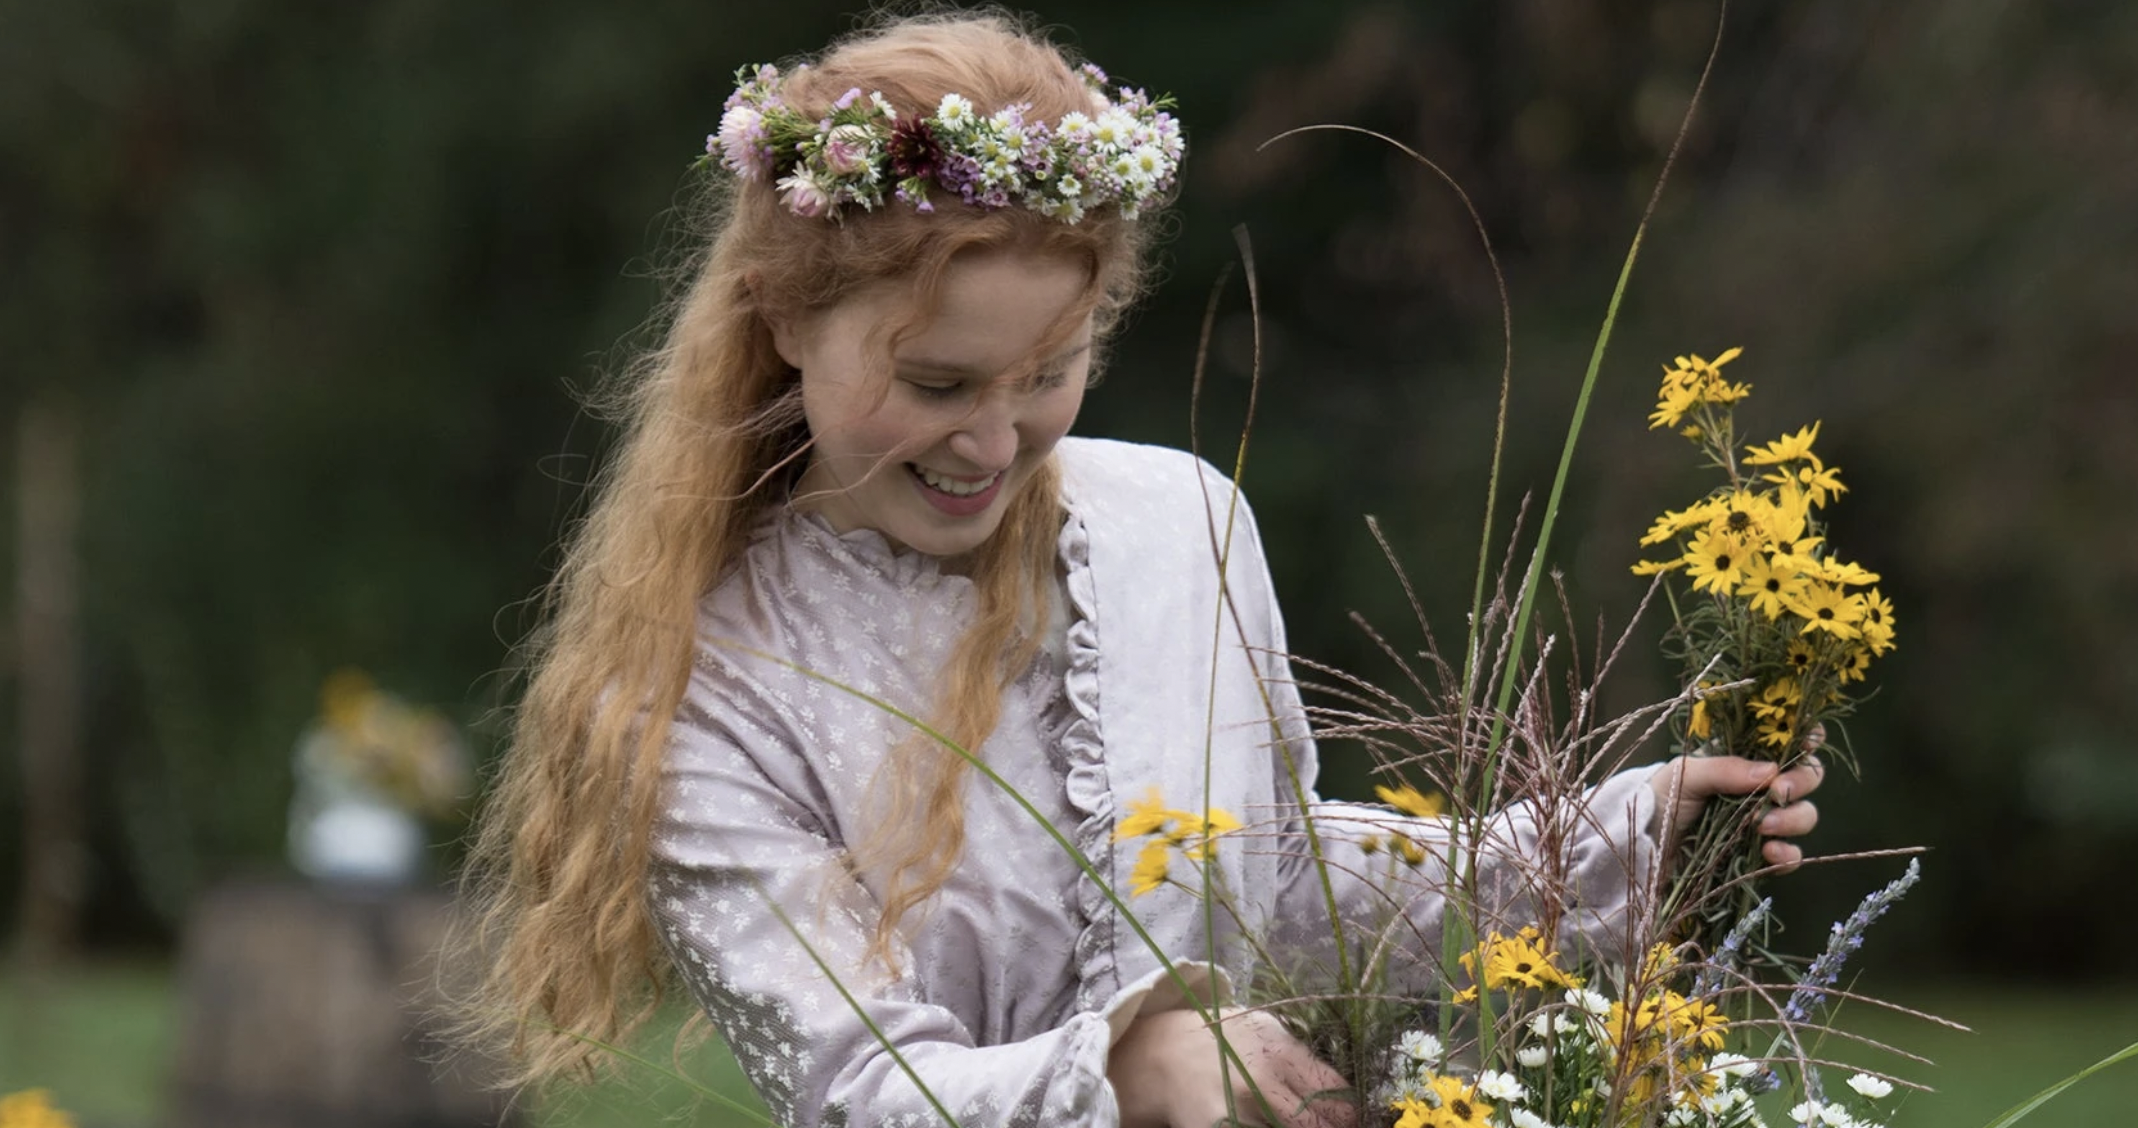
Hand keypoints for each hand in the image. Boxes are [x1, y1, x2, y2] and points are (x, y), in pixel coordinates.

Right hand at [1110, 1006, 1355, 1127]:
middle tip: (1329, 1127)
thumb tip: (1342, 1093)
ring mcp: (1239, 1113)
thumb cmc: (1223, 1041)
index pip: (1334, 1092)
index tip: (1349, 1117)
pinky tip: (1265, 1124)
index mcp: (1281, 1053)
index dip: (1348, 1111)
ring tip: (1289, 1121)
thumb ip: (1300, 1058)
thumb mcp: (1265, 1031)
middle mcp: (1262, 1083)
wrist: (1163, 1056)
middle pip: (1318, 1124)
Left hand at [1650, 747, 1823, 870]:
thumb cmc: (1661, 796)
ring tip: (1763, 826)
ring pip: (1804, 815)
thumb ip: (1724, 769)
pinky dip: (1788, 854)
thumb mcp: (1686, 774)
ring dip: (1793, 819)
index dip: (1807, 739)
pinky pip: (1791, 856)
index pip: (1789, 742)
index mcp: (1746, 758)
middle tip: (1779, 791)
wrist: (1641, 843)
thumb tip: (1772, 771)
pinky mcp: (1759, 856)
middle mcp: (1761, 787)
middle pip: (1807, 777)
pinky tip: (1769, 852)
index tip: (1807, 743)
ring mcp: (1764, 822)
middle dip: (1802, 782)